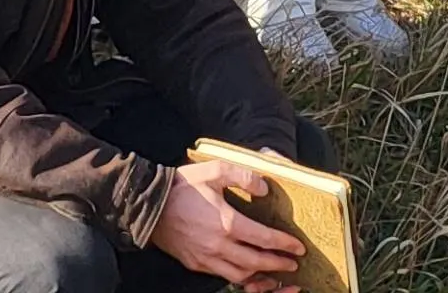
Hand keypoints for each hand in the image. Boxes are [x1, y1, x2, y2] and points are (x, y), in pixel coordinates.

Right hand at [154, 160, 303, 290]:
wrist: (149, 205)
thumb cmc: (184, 186)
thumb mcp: (215, 170)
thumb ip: (243, 176)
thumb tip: (265, 188)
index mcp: (227, 223)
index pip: (264, 239)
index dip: (284, 245)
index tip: (298, 248)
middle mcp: (218, 246)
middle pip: (256, 263)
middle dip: (277, 266)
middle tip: (293, 265)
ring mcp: (206, 258)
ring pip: (240, 276)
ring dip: (260, 277)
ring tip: (274, 275)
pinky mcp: (195, 264)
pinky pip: (223, 276)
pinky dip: (240, 278)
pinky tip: (247, 273)